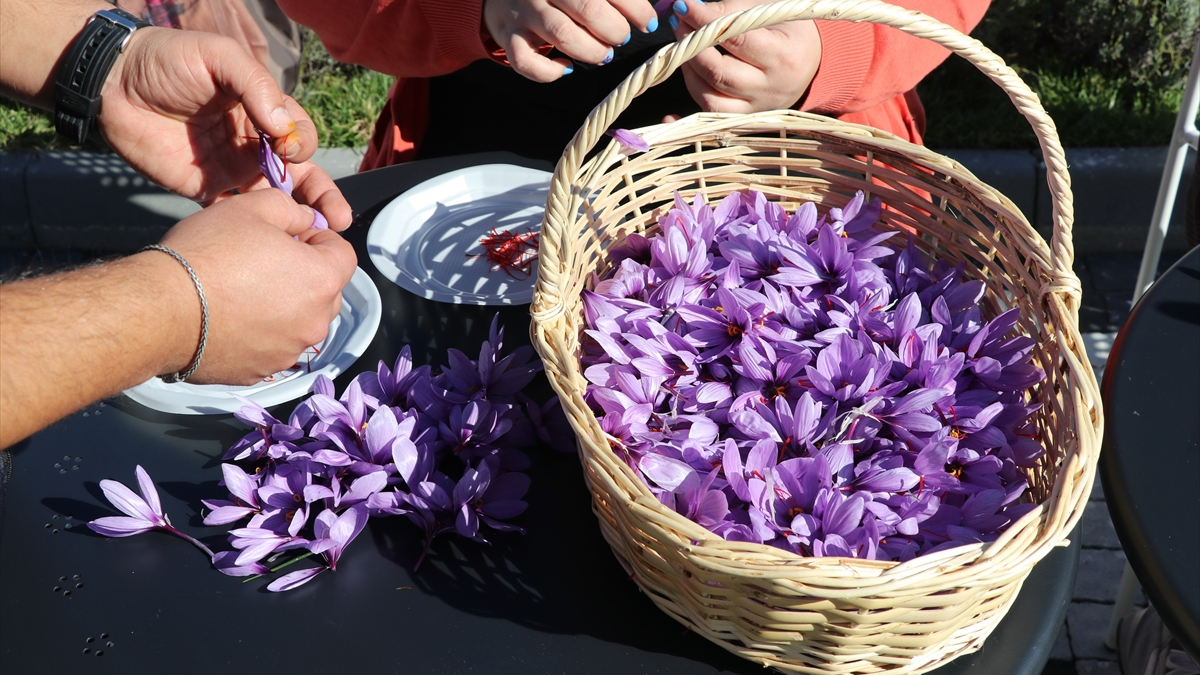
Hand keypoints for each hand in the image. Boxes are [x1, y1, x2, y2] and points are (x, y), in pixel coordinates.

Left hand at [96, 27, 350, 228]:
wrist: (112, 84)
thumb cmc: (168, 60)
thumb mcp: (220, 57)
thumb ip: (256, 87)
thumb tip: (285, 128)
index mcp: (262, 110)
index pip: (298, 135)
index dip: (301, 145)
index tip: (291, 150)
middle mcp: (253, 142)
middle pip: (299, 174)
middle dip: (321, 196)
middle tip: (337, 217)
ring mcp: (231, 169)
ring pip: (276, 199)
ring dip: (299, 218)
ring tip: (318, 235)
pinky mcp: (206, 190)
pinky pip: (237, 213)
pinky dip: (257, 230)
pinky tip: (273, 244)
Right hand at [153, 189, 357, 384]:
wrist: (160, 310)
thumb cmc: (206, 255)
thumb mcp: (252, 207)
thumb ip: (292, 209)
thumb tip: (307, 220)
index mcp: (322, 280)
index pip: (344, 254)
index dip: (319, 238)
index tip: (291, 235)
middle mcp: (315, 322)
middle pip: (325, 291)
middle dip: (304, 274)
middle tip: (263, 260)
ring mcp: (289, 351)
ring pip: (299, 321)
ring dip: (284, 305)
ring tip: (242, 289)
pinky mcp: (261, 371)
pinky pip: (272, 345)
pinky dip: (260, 332)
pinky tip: (229, 316)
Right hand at [483, 0, 657, 81]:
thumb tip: (649, 13)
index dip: (636, 9)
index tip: (648, 23)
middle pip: (589, 10)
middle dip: (615, 31)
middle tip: (621, 38)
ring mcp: (524, 12)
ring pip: (563, 35)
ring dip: (591, 52)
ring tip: (603, 54)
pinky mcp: (509, 37)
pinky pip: (527, 62)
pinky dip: (550, 72)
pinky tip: (566, 68)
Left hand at [670, 0, 820, 112]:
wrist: (813, 63)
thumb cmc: (789, 31)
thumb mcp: (768, 11)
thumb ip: (730, 10)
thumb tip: (689, 9)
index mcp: (784, 56)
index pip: (736, 39)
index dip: (705, 22)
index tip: (684, 5)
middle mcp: (771, 88)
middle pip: (719, 73)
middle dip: (692, 46)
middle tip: (679, 23)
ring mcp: (757, 108)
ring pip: (710, 98)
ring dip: (689, 70)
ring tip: (683, 46)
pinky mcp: (745, 118)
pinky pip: (711, 114)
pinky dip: (694, 94)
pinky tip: (686, 75)